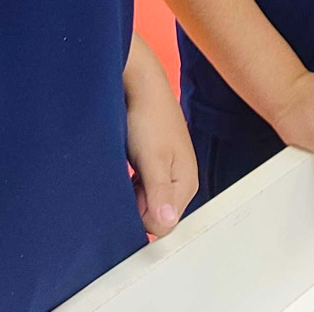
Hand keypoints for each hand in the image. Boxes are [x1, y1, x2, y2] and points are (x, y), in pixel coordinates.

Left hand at [124, 47, 196, 237]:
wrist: (140, 88)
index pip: (166, 224)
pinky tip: (126, 172)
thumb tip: (166, 222)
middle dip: (137, 207)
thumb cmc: (148, 118)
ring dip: (132, 196)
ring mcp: (168, 175)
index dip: (144, 218)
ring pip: (147, 204)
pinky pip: (142, 192)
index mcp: (187, 183)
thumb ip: (159, 192)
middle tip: (127, 182)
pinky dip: (131, 188)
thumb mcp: (152, 159)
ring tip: (127, 173)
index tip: (130, 202)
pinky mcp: (155, 168)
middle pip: (156, 216)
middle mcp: (180, 182)